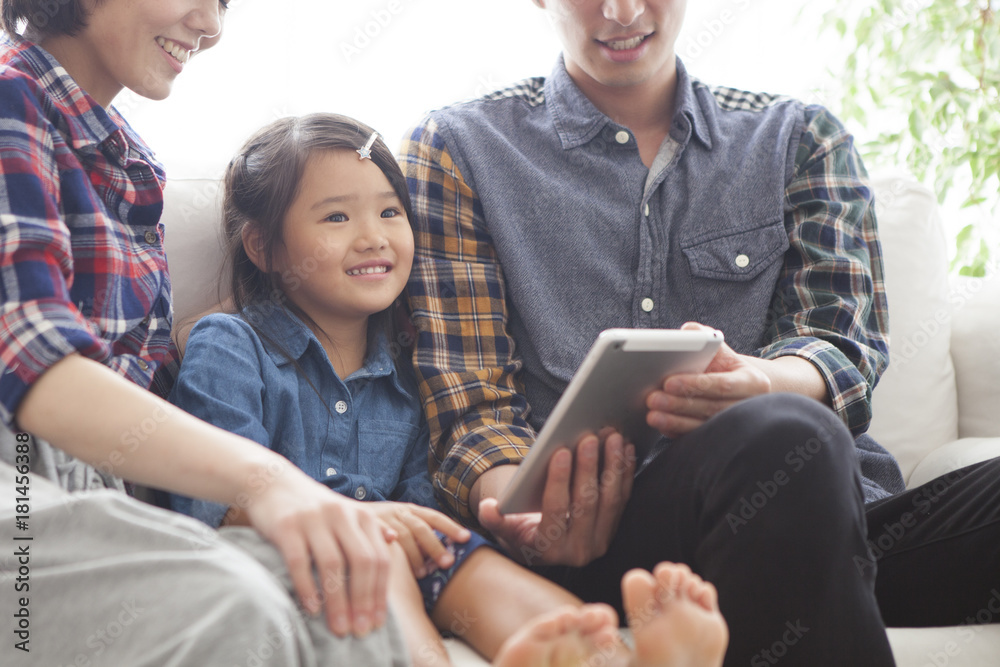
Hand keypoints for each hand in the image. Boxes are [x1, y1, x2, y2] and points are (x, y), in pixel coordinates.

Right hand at [243, 463, 393, 637]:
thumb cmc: (312, 506)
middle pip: (361, 562)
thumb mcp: (345, 511)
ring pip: (332, 564)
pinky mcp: (287, 525)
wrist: (272, 483)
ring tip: (339, 627)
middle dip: (363, 600)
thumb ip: (369, 527)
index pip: (379, 559)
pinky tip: (312, 608)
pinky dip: (307, 587)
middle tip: (360, 631)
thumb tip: (394, 539)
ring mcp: (314, 519)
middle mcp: (341, 515)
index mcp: (360, 515)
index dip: (379, 593)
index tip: (376, 622)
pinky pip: (300, 561)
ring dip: (337, 601)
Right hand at [370, 502, 470, 577]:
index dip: (450, 527)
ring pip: (405, 535)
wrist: (340, 515)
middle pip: (422, 528)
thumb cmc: (377, 527)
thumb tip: (442, 559)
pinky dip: (390, 547)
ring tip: (422, 573)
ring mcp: (383, 519)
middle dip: (435, 545)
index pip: (434, 517)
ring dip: (415, 555)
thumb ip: (416, 537)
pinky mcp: (367, 528)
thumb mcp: (399, 524)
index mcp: (409, 510)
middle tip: (447, 563)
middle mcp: (398, 512)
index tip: (466, 538)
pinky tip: (395, 564)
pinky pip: (382, 537)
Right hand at [478, 431, 635, 567]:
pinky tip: (626, 449)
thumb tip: (487, 507)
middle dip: (589, 467)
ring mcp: (599, 541)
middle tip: (589, 437)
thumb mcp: (504, 527)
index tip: (561, 451)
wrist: (541, 546)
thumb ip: (494, 519)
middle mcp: (578, 551)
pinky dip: (624, 472)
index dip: (559, 481)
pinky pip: (622, 498)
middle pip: (586, 503)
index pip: (556, 510)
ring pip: (610, 500)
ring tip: (612, 437)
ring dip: (612, 466)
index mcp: (548, 549)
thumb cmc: (519, 529)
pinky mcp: (612, 528)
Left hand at [645, 322, 770, 437]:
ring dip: (675, 422)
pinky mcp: (720, 437)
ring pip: (703, 426)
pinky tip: (661, 425)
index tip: (669, 383)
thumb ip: (702, 335)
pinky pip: (697, 437)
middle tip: (653, 399)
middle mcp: (746, 406)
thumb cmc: (723, 364)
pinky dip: (677, 432)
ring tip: (652, 415)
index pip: (723, 385)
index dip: (695, 385)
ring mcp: (734, 426)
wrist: (736, 386)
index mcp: (752, 382)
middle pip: (711, 408)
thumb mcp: (718, 346)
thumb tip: (686, 333)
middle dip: (679, 404)